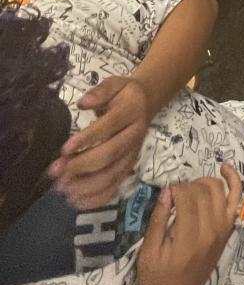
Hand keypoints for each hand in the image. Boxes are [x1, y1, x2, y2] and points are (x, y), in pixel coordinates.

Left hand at [49, 76, 150, 209]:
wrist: (146, 104)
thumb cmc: (124, 95)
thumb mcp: (115, 83)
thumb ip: (100, 91)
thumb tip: (82, 103)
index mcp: (131, 113)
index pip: (109, 127)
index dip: (87, 139)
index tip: (64, 149)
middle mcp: (134, 136)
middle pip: (109, 155)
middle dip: (81, 166)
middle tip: (56, 171)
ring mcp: (132, 155)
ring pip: (112, 175)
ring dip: (86, 185)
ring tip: (62, 189)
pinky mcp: (129, 169)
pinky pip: (115, 187)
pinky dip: (96, 199)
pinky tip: (76, 201)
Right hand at [138, 164, 243, 284]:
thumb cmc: (159, 278)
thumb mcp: (149, 253)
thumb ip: (158, 220)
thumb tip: (168, 190)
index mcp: (189, 240)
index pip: (188, 198)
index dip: (176, 188)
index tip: (167, 191)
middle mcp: (211, 232)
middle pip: (204, 192)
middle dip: (188, 185)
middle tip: (175, 194)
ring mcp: (223, 230)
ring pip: (220, 190)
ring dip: (206, 181)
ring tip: (191, 186)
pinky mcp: (228, 229)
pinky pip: (236, 200)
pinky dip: (233, 181)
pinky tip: (225, 169)